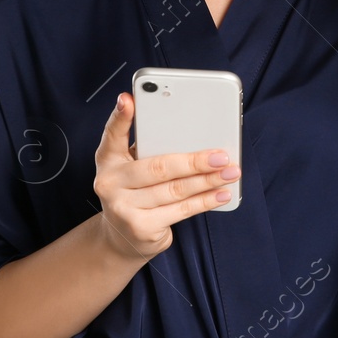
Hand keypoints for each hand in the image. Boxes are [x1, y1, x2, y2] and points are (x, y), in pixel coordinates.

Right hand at [92, 92, 241, 261]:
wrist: (122, 238)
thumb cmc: (136, 191)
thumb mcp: (134, 166)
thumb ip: (151, 148)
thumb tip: (193, 133)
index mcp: (108, 159)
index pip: (113, 133)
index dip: (120, 116)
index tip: (128, 100)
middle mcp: (110, 182)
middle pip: (159, 167)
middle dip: (195, 161)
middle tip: (221, 155)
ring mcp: (123, 208)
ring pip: (175, 190)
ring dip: (207, 180)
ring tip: (230, 172)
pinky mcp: (141, 228)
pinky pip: (181, 210)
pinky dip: (205, 201)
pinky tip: (221, 193)